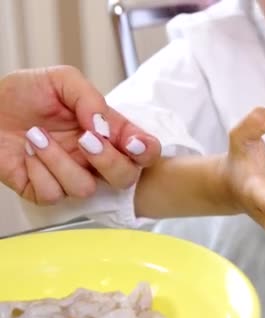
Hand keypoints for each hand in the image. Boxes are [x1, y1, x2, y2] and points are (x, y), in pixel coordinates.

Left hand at [0, 66, 160, 204]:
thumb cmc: (22, 94)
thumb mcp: (61, 80)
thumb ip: (91, 98)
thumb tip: (105, 128)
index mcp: (107, 132)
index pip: (144, 150)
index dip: (146, 152)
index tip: (133, 144)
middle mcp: (94, 158)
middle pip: (125, 177)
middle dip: (107, 160)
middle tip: (85, 139)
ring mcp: (71, 175)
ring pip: (85, 188)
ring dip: (58, 160)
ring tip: (36, 136)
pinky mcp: (45, 190)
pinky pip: (53, 194)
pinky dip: (37, 170)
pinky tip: (27, 153)